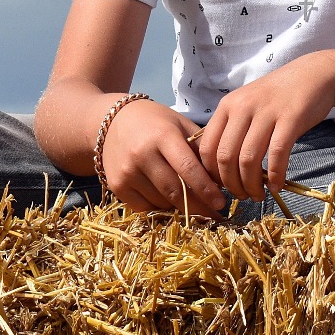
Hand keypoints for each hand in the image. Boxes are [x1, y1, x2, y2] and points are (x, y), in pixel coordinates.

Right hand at [100, 100, 227, 215]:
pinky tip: (167, 198)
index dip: (206, 189)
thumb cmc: (154, 122)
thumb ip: (200, 148)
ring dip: (179, 206)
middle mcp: (142, 155)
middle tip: (214, 214)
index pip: (188, 169)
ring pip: (162, 202)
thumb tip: (221, 178)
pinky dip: (159, 207)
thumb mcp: (180, 124)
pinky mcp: (117, 186)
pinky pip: (145, 207)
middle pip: (175, 191)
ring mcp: (127, 172)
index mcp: (162, 136)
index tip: (221, 203)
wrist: (112, 121)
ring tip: (191, 202)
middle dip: (198, 206)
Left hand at [199, 50, 334, 198]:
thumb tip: (218, 167)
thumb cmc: (278, 95)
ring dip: (251, 185)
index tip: (222, 187)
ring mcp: (267, 112)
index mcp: (227, 106)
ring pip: (248, 160)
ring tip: (258, 196)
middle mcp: (243, 107)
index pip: (207, 147)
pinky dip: (275, 176)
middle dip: (231, 185)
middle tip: (241, 197)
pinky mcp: (291, 118)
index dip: (212, 174)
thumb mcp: (246, 104)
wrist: (314, 74)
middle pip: (226, 157)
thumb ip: (231, 129)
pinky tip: (277, 186)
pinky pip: (277, 155)